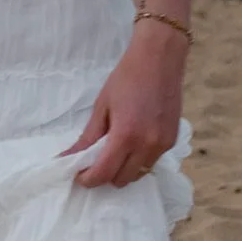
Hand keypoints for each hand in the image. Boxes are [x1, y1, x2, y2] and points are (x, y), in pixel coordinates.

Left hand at [61, 21, 186, 187]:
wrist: (158, 61)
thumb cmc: (126, 78)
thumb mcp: (102, 106)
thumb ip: (89, 136)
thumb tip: (70, 155)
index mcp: (126, 136)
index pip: (105, 172)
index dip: (89, 179)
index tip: (78, 176)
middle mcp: (147, 146)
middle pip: (123, 179)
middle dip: (105, 176)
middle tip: (92, 163)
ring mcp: (163, 146)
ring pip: (139, 174)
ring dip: (123, 170)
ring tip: (112, 154)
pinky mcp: (172, 142)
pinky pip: (151, 162)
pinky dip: (138, 161)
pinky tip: (130, 145)